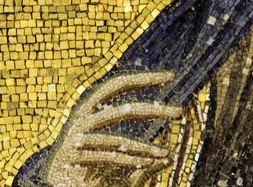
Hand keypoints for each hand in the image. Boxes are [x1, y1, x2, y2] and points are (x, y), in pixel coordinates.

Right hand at [45, 71, 182, 186]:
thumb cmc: (88, 176)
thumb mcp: (118, 165)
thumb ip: (140, 160)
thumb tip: (168, 158)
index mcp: (88, 111)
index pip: (117, 85)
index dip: (143, 79)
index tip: (170, 76)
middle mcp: (81, 120)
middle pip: (123, 110)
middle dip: (154, 110)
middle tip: (179, 111)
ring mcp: (75, 139)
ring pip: (118, 139)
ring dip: (144, 149)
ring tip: (164, 154)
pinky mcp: (73, 157)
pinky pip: (109, 157)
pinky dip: (130, 161)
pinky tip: (147, 164)